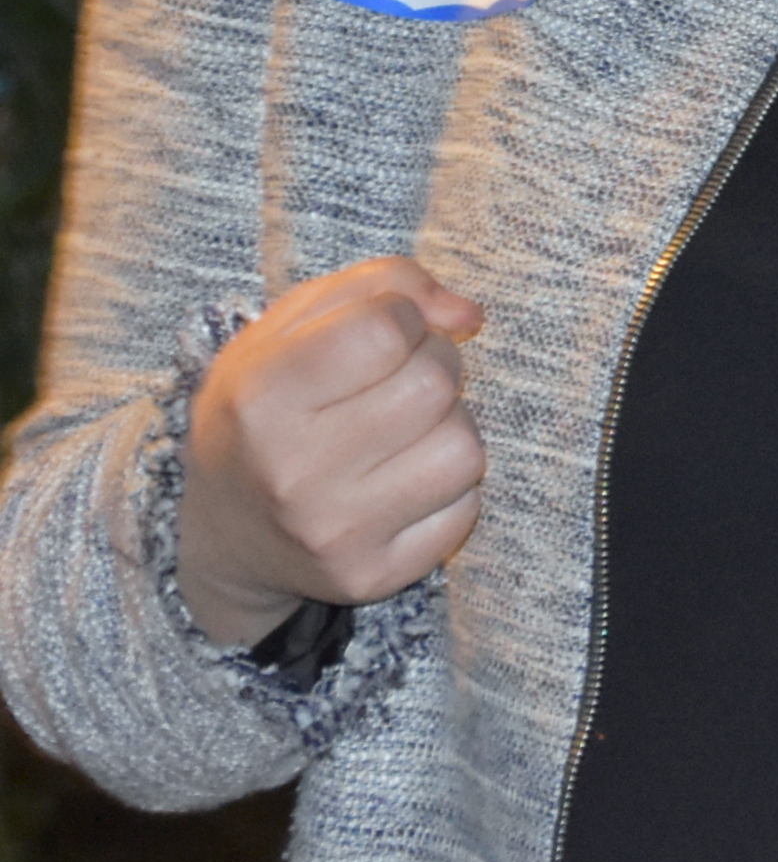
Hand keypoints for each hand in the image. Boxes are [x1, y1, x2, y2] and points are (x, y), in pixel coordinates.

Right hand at [176, 257, 485, 649]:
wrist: (224, 533)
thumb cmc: (267, 407)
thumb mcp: (290, 324)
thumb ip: (381, 284)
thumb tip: (470, 312)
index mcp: (262, 395)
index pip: (386, 327)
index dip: (404, 315)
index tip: (385, 331)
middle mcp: (292, 471)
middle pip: (434, 382)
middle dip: (434, 362)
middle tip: (400, 377)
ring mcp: (334, 533)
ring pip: (463, 447)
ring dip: (450, 423)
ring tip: (406, 428)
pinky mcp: (371, 577)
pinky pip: (466, 507)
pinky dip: (450, 484)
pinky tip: (406, 479)